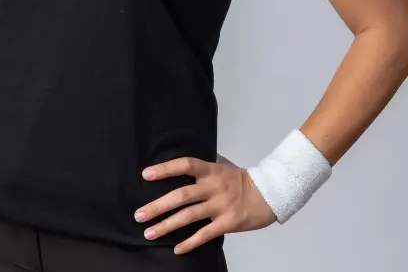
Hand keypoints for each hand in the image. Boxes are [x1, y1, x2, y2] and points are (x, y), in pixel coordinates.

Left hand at [134, 153, 276, 254]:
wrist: (269, 194)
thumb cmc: (242, 179)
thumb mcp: (223, 164)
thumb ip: (205, 162)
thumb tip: (185, 159)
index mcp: (211, 170)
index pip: (185, 165)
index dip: (165, 169)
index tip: (146, 175)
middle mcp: (213, 187)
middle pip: (181, 196)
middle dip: (157, 206)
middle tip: (139, 215)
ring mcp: (220, 206)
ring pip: (189, 216)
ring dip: (166, 226)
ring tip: (149, 233)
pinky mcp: (228, 223)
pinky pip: (205, 234)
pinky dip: (190, 242)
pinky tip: (177, 249)